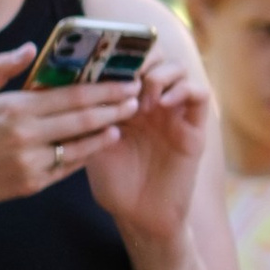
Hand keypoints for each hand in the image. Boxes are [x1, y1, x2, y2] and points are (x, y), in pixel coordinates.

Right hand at [0, 46, 146, 227]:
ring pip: (81, 146)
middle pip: (84, 120)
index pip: (72, 96)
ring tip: (125, 121)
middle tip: (137, 99)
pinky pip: (68, 167)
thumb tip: (32, 47)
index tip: (127, 82)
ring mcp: (31, 163)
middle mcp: (26, 136)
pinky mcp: (33, 184)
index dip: (105, 89)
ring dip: (107, 133)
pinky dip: (86, 154)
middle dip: (115, 108)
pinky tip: (101, 142)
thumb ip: (2, 67)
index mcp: (15, 109)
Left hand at [84, 50, 212, 251]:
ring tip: (142, 96)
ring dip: (159, 74)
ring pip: (177, 68)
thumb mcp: (91, 144)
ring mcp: (174, 112)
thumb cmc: (114, 184)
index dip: (115, 53)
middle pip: (154, 56)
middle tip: (125, 72)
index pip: (126, 61)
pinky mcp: (194, 127)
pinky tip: (162, 103)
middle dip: (140, 57)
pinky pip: (198, 94)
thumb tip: (71, 84)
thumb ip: (89, 116)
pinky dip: (183, 89)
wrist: (140, 217)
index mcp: (125, 101)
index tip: (99, 57)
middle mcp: (150, 101)